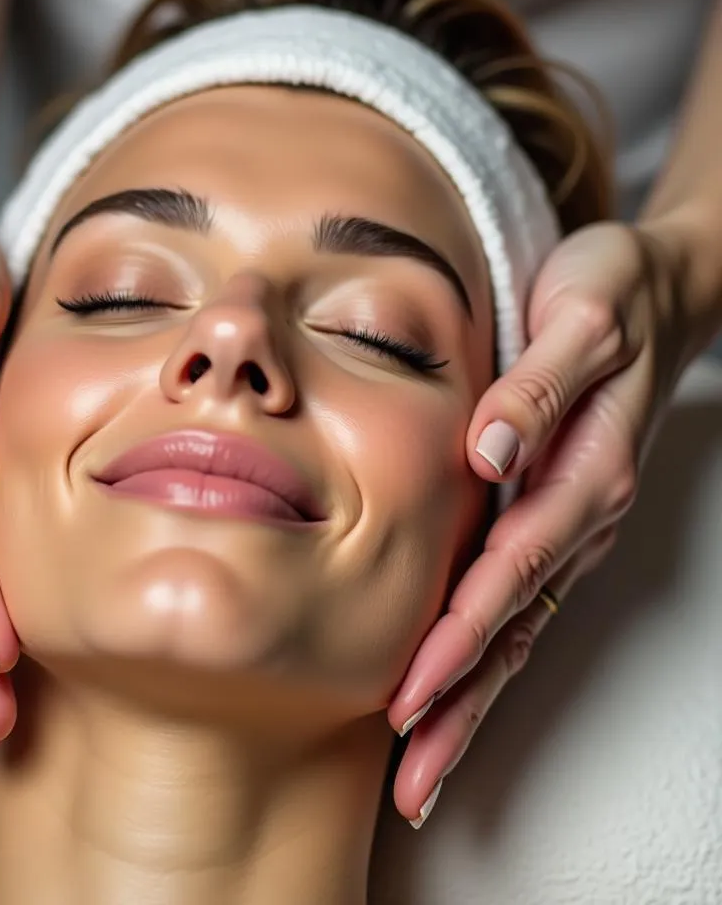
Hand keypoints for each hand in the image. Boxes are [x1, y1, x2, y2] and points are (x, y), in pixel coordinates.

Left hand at [386, 220, 692, 825]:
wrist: (655, 287)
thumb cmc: (610, 295)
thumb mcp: (580, 318)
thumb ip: (538, 384)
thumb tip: (489, 449)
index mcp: (580, 474)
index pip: (507, 573)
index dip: (458, 639)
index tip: (409, 697)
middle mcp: (577, 515)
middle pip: (511, 626)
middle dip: (460, 706)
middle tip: (414, 778)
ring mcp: (570, 525)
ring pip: (515, 629)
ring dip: (472, 700)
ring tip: (425, 764)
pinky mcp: (557, 518)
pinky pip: (521, 602)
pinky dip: (486, 655)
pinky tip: (457, 688)